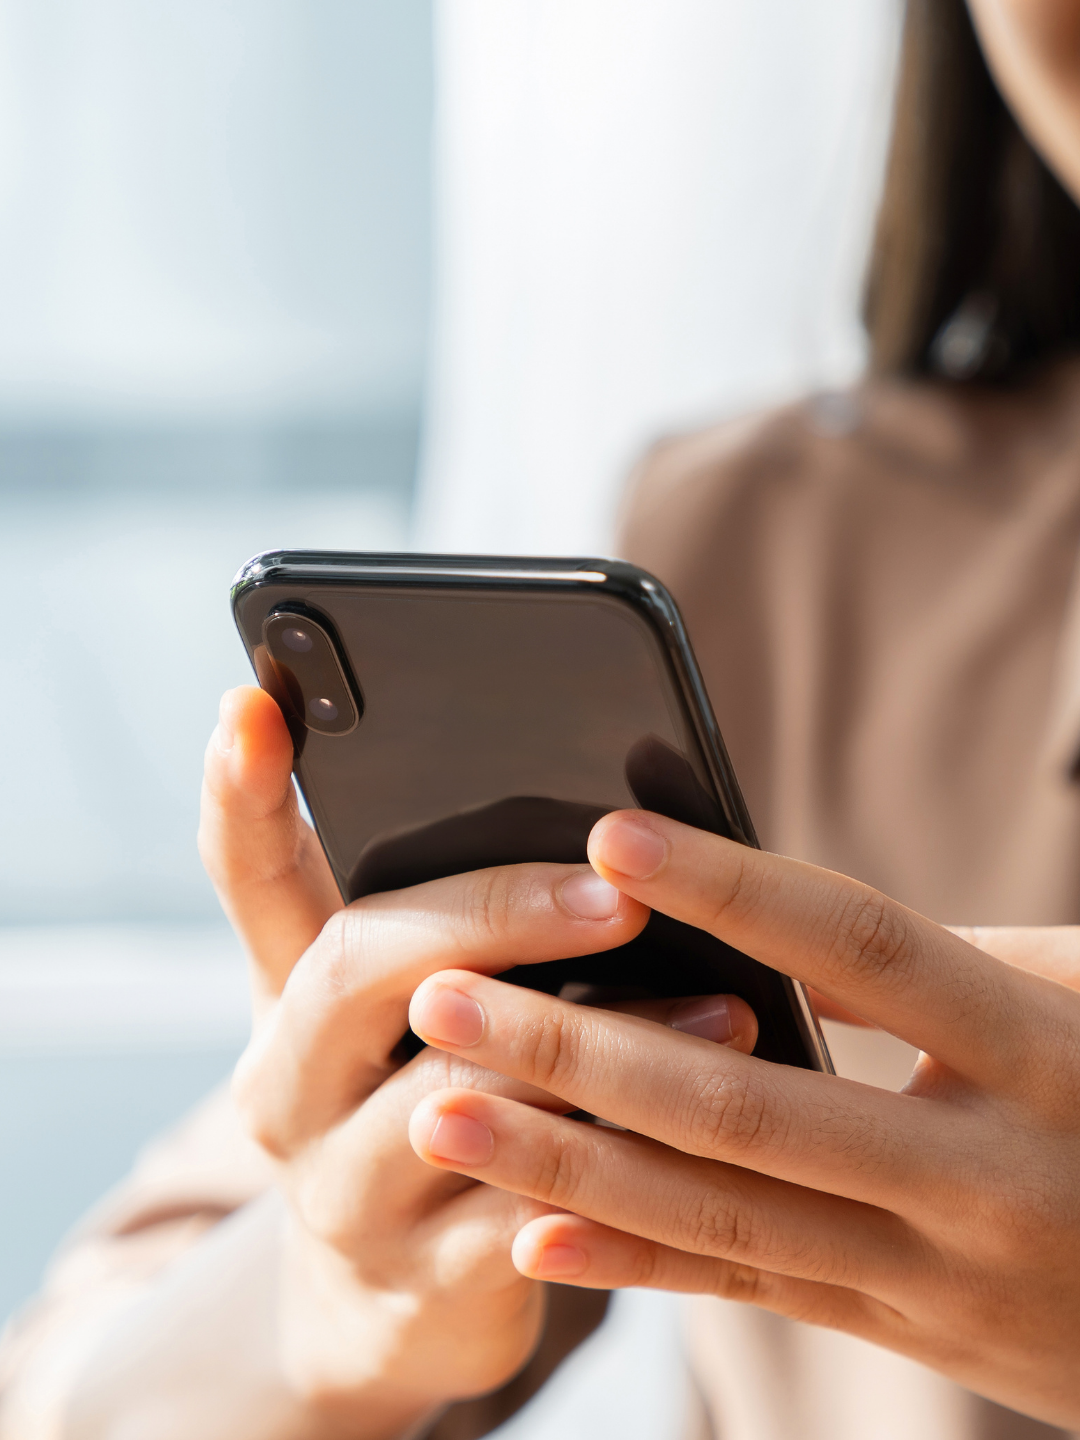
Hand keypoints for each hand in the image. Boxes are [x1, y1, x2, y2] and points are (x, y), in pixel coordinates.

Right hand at [199, 694, 756, 1434]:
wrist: (384, 1307)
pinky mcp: (422, 1287)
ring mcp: (342, 1192)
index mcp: (290, 994)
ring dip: (602, 1048)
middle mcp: (288, 1085)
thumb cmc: (422, 1107)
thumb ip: (468, 928)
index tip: (250, 703)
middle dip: (493, 913)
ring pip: (458, 1099)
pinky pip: (528, 1219)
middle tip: (613, 895)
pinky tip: (709, 1139)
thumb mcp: (409, 1016)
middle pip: (356, 966)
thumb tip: (613, 824)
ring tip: (723, 1009)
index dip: (242, 792)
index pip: (250, 875)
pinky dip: (625, 1170)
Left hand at [407, 810, 1079, 1429]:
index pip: (861, 950)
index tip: (609, 837)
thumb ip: (935, 967)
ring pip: (723, 1214)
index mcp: (1043, 1052)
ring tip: (442, 1110)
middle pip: (745, 1100)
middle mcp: (981, 1174)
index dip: (733, 889)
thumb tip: (772, 918)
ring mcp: (940, 1275)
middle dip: (580, 1048)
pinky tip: (532, 1232)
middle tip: (444, 994)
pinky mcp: (909, 1334)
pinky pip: (753, 1293)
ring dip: (566, 1162)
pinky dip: (639, 1264)